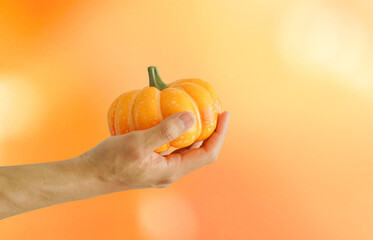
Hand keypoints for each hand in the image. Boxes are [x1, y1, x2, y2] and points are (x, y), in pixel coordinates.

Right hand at [81, 111, 229, 189]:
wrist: (85, 176)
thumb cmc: (109, 162)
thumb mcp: (138, 144)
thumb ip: (165, 131)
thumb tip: (191, 118)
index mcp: (172, 171)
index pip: (208, 153)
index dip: (220, 134)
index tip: (225, 113)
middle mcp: (170, 172)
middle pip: (199, 151)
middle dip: (210, 130)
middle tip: (213, 108)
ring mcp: (160, 168)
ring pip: (184, 148)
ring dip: (192, 130)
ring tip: (195, 109)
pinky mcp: (150, 162)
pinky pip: (169, 146)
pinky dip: (174, 131)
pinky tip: (167, 115)